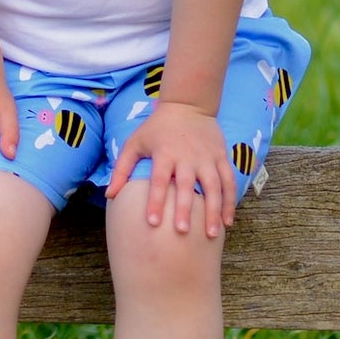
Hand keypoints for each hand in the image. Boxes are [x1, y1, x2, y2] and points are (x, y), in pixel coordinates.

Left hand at [104, 101, 236, 238]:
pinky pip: (229, 181)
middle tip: (182, 232)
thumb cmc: (157, 128)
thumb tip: (109, 196)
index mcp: (164, 153)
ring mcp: (207, 157)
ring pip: (214, 186)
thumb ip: (121, 169)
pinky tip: (227, 221)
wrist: (188, 105)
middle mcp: (187, 156)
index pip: (158, 180)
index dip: (155, 201)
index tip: (152, 223)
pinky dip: (230, 201)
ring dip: (214, 210)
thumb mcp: (135, 142)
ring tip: (211, 234)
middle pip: (186, 185)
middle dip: (185, 209)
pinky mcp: (222, 157)